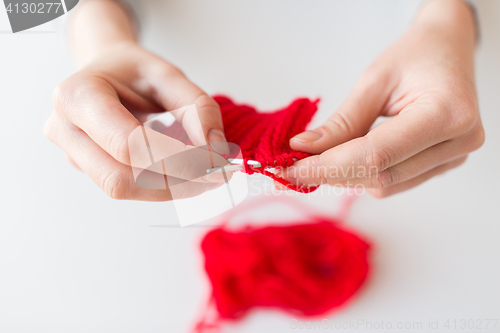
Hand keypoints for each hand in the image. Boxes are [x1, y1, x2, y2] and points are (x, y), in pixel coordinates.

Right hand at [44, 1, 228, 200]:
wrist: (106, 75)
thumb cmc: (133, 73)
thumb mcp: (169, 74)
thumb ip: (197, 107)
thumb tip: (215, 149)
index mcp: (78, 96)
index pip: (128, 144)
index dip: (177, 160)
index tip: (217, 164)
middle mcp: (66, 130)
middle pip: (121, 178)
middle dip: (176, 183)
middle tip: (218, 175)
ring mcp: (73, 154)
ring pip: (125, 189)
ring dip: (172, 189)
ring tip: (207, 175)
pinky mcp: (89, 170)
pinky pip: (129, 187)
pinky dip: (164, 186)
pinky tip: (187, 174)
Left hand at [282, 0, 484, 197]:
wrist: (448, 50)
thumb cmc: (415, 55)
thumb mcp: (373, 81)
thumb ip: (341, 122)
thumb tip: (303, 149)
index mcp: (445, 113)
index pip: (375, 155)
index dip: (327, 167)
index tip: (289, 169)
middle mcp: (457, 142)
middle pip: (380, 175)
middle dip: (330, 173)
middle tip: (290, 166)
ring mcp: (454, 158)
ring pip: (385, 185)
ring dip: (345, 176)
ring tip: (316, 159)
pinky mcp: (444, 165)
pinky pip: (395, 181)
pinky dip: (363, 173)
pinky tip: (344, 158)